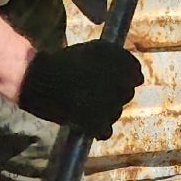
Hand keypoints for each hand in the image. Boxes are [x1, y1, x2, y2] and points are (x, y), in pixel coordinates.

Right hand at [16, 40, 144, 139]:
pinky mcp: (98, 124)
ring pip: (116, 112)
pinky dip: (98, 128)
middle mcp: (122, 86)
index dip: (124, 78)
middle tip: (94, 91)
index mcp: (124, 65)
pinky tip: (87, 122)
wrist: (43, 78)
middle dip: (114, 93)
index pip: (136, 75)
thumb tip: (137, 76)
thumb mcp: (97, 50)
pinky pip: (105, 131)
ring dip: (105, 110)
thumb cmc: (68, 61)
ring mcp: (112, 107)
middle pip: (126, 93)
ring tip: (86, 105)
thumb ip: (119, 60)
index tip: (112, 80)